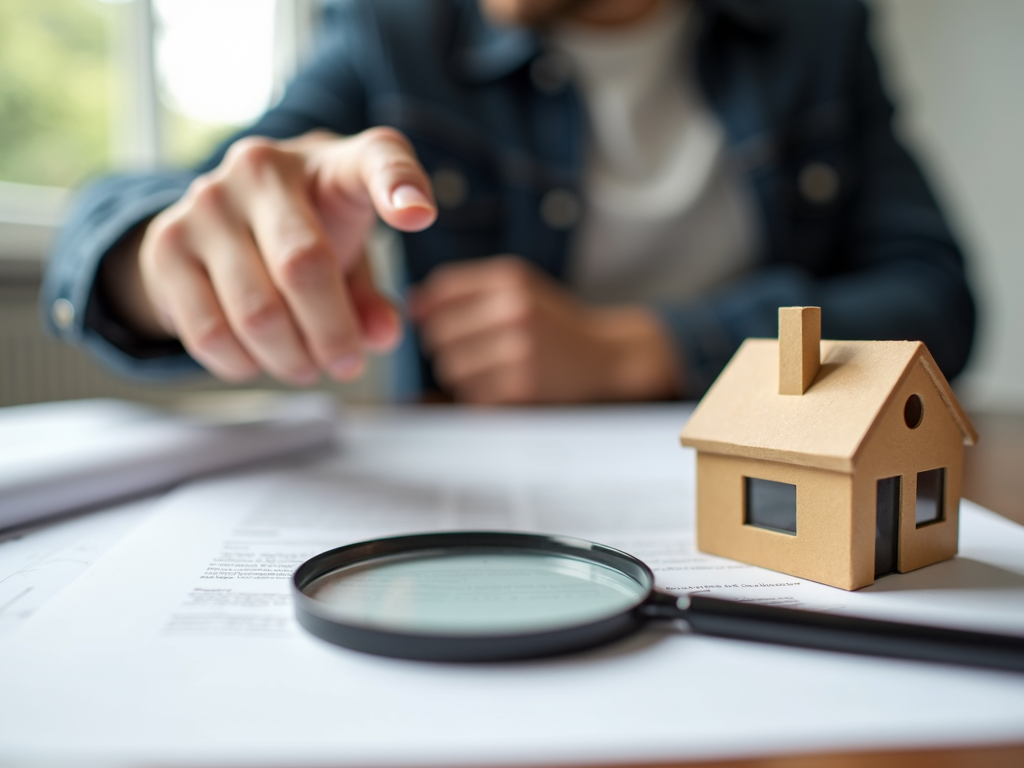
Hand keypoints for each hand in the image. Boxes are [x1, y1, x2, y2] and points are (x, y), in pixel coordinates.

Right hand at [102, 128, 435, 384]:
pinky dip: (242, 364)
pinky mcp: (166, 244)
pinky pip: (208, 330)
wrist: (222, 216)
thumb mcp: (353, 251)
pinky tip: (258, 361)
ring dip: (289, 359)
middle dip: (332, 334)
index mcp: (330, 162)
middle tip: (346, 365)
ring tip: (306, 367)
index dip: (399, 185)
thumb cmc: (310, 229)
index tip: (419, 216)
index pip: (377, 159)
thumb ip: (373, 296)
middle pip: (304, 266)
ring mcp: (206, 201)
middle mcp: (262, 166)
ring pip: (255, 311)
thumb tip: (380, 337)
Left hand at [409, 257, 680, 403]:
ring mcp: (519, 350)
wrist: (606, 357)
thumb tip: (413, 305)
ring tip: (493, 370)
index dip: (430, 311)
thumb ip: (468, 290)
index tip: (437, 323)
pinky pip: (473, 396)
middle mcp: (514, 310)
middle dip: (447, 347)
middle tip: (473, 352)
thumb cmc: (555, 324)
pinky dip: (482, 397)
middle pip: (440, 334)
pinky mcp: (522, 387)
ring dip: (464, 375)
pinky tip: (505, 388)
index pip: (442, 291)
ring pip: (452, 368)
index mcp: (510, 280)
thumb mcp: (520, 288)